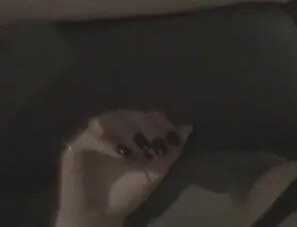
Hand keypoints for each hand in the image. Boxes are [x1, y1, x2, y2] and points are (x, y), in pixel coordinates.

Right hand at [56, 111, 191, 224]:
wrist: (100, 216)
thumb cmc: (127, 194)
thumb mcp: (155, 173)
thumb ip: (171, 151)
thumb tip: (188, 127)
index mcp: (132, 133)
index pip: (148, 116)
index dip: (161, 123)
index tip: (171, 139)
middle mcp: (112, 131)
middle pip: (130, 114)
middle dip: (147, 126)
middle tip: (154, 144)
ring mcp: (93, 137)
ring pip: (110, 119)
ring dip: (128, 130)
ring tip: (140, 148)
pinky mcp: (74, 148)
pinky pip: (90, 136)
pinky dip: (108, 141)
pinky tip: (122, 153)